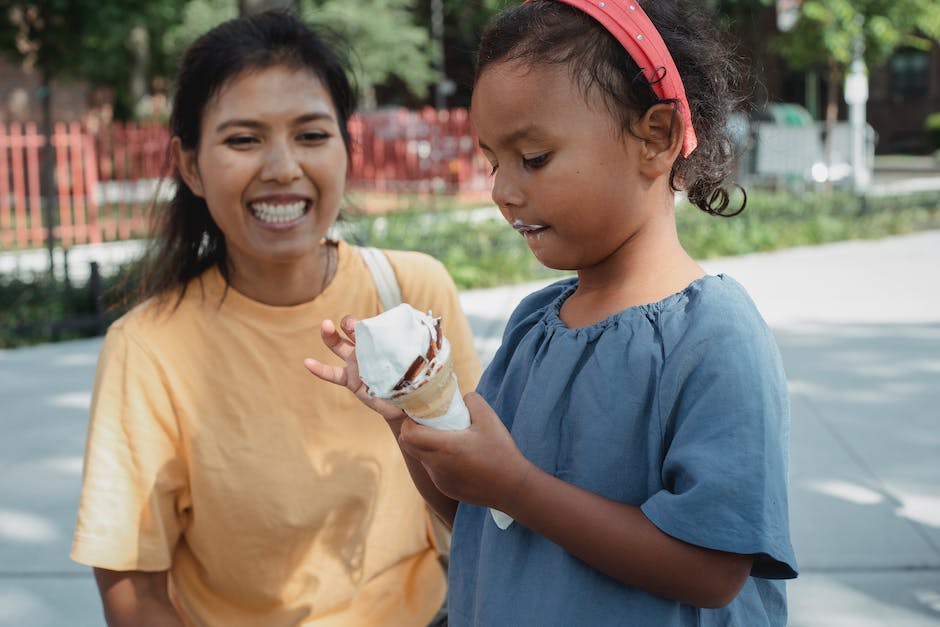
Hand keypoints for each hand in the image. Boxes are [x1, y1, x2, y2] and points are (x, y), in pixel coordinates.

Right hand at [304, 316, 406, 424]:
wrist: (406, 404)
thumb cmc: (413, 379)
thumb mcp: (414, 362)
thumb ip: (414, 350)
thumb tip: (427, 336)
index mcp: (382, 341)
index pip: (373, 326)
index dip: (369, 323)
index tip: (370, 325)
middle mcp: (367, 349)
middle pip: (352, 331)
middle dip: (349, 323)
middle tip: (348, 323)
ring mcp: (356, 364)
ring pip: (339, 346)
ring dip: (330, 336)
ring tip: (325, 326)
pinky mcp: (351, 380)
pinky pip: (332, 374)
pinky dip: (320, 369)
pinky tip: (307, 362)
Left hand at [398, 392, 533, 510]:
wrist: (513, 488)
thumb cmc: (501, 453)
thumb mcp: (490, 419)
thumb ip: (472, 401)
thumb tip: (462, 396)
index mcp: (445, 447)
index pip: (408, 434)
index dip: (409, 422)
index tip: (421, 416)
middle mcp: (437, 465)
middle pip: (409, 446)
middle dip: (414, 433)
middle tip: (431, 425)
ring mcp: (440, 479)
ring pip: (422, 459)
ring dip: (427, 447)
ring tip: (450, 441)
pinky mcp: (446, 488)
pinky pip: (434, 471)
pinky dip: (438, 462)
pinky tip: (459, 459)